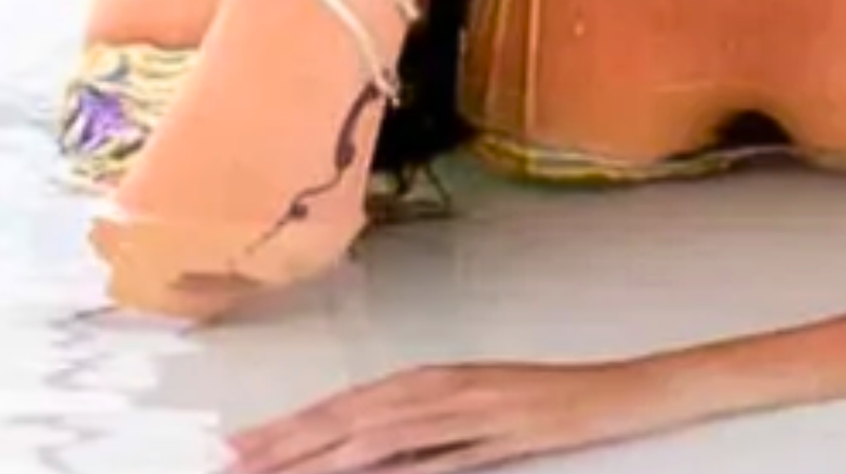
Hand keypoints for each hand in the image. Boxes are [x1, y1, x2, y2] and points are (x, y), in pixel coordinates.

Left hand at [227, 356, 674, 473]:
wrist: (619, 391)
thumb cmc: (549, 403)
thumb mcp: (476, 422)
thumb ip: (424, 438)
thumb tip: (361, 461)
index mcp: (432, 380)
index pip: (345, 406)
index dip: (289, 428)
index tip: (237, 448)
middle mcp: (441, 387)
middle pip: (348, 416)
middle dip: (284, 441)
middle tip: (226, 461)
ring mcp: (467, 408)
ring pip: (376, 430)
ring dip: (316, 450)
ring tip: (264, 469)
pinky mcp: (495, 431)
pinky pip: (431, 452)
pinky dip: (387, 462)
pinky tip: (350, 470)